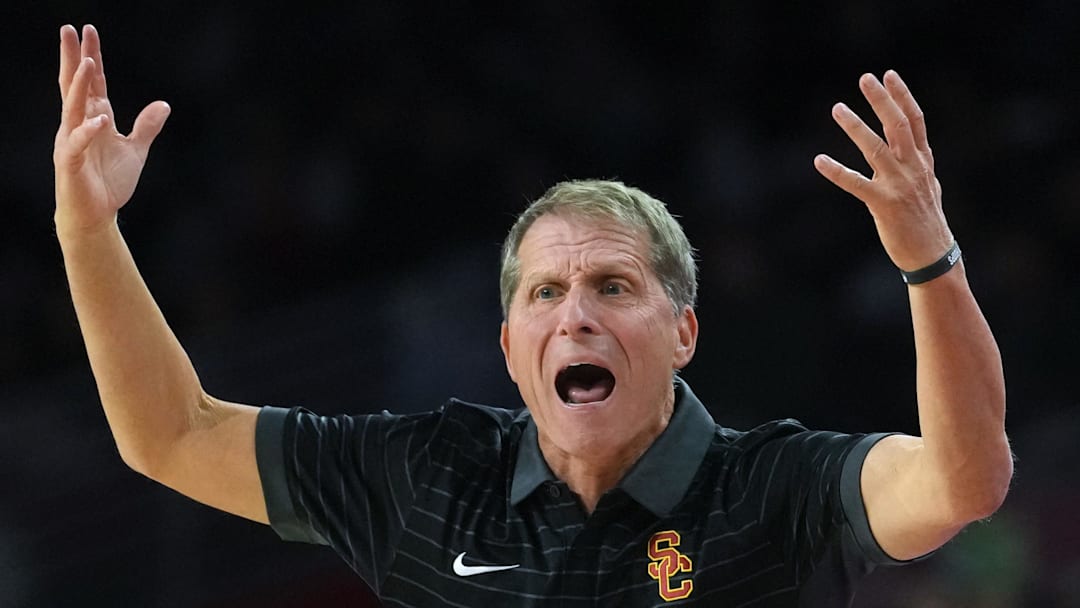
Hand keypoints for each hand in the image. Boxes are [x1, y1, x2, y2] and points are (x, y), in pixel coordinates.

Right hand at [53, 24, 170, 235]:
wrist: (96, 215)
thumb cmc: (110, 182)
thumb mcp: (135, 149)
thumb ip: (146, 126)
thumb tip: (163, 104)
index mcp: (93, 118)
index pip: (92, 82)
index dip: (92, 57)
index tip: (90, 31)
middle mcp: (78, 124)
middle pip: (74, 85)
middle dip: (73, 58)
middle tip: (69, 29)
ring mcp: (71, 141)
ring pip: (73, 107)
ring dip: (80, 85)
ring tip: (89, 62)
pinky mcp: (70, 162)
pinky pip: (78, 142)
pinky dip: (89, 130)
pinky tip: (101, 119)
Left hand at [814, 70, 952, 270]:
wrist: (932, 254)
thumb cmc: (927, 222)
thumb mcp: (929, 186)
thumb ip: (920, 165)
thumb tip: (918, 152)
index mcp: (923, 161)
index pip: (914, 121)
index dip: (902, 96)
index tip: (888, 75)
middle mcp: (913, 168)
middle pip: (898, 125)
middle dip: (882, 100)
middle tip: (865, 78)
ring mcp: (899, 185)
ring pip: (875, 148)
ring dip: (855, 126)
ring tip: (837, 107)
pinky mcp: (883, 204)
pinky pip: (855, 184)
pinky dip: (836, 171)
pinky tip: (819, 160)